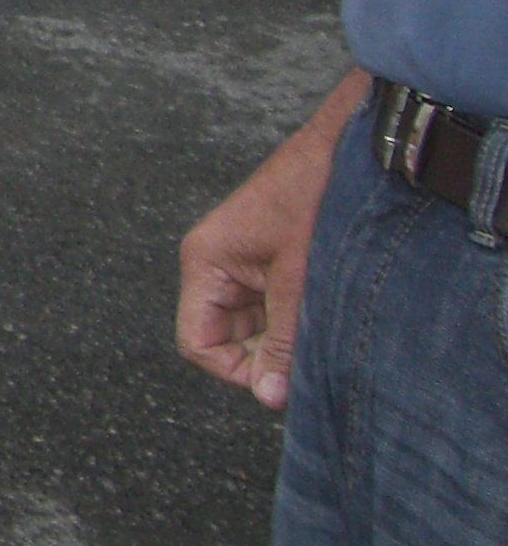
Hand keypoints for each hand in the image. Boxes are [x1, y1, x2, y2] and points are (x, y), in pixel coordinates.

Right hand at [176, 78, 357, 408]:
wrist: (347, 148)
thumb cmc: (313, 199)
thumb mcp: (299, 280)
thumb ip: (284, 340)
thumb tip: (271, 397)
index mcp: (204, 263)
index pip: (198, 343)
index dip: (236, 371)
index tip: (282, 381)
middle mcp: (213, 265)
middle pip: (223, 337)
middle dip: (264, 355)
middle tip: (309, 358)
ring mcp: (240, 263)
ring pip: (251, 326)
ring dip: (284, 337)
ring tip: (321, 331)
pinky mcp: (266, 260)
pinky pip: (270, 307)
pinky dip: (294, 319)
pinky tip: (323, 314)